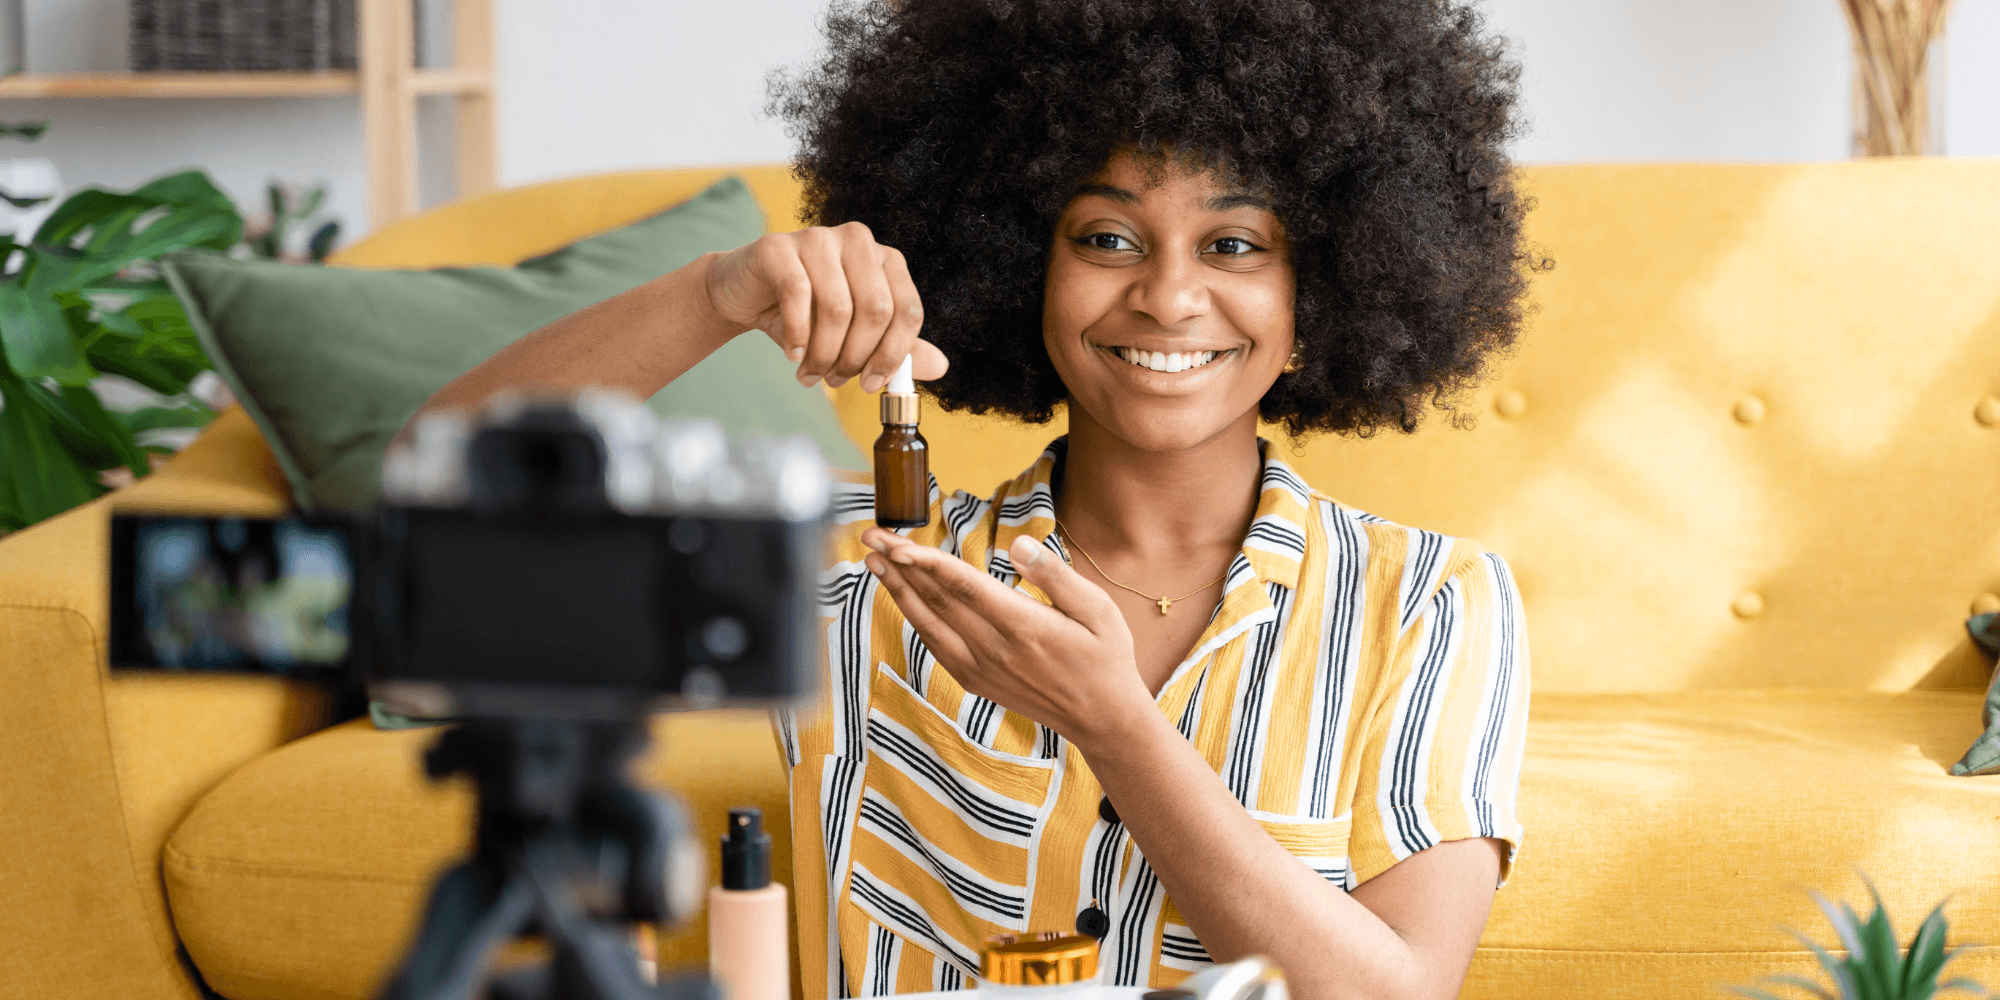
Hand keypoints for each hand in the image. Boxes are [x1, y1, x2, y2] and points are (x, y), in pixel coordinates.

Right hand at [704, 223, 949, 390]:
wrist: (744, 296)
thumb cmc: (804, 314)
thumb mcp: (855, 336)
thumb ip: (896, 349)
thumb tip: (942, 366)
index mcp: (885, 260)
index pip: (908, 310)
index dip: (893, 354)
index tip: (872, 384)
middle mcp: (858, 241)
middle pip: (876, 310)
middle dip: (856, 357)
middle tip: (836, 379)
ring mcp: (818, 238)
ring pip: (837, 307)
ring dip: (824, 353)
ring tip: (811, 373)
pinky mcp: (779, 245)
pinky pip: (797, 294)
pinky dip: (797, 335)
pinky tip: (793, 354)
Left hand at [860, 527, 1156, 751]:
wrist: (1102, 719)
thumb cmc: (1105, 657)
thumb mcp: (1097, 609)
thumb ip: (1055, 575)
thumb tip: (1018, 545)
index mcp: (1024, 626)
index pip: (963, 587)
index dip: (927, 564)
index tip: (898, 544)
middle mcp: (995, 649)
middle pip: (936, 600)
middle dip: (900, 565)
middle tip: (871, 536)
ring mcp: (981, 668)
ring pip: (928, 623)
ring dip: (897, 590)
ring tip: (873, 561)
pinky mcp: (976, 681)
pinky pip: (936, 645)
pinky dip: (915, 618)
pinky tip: (903, 597)